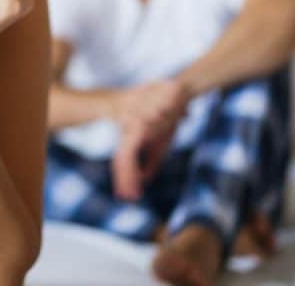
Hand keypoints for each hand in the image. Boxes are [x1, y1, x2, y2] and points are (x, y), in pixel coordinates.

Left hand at [110, 80, 189, 199]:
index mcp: (132, 137)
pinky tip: (136, 181)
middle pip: (120, 162)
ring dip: (126, 179)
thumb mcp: (160, 143)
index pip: (123, 160)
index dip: (124, 177)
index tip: (126, 193)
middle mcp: (128, 135)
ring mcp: (130, 132)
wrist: (175, 97)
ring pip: (122, 160)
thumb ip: (151, 161)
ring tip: (129, 194)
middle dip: (122, 181)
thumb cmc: (168, 118)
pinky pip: (130, 155)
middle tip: (125, 197)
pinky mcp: (136, 132)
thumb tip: (143, 179)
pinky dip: (132, 170)